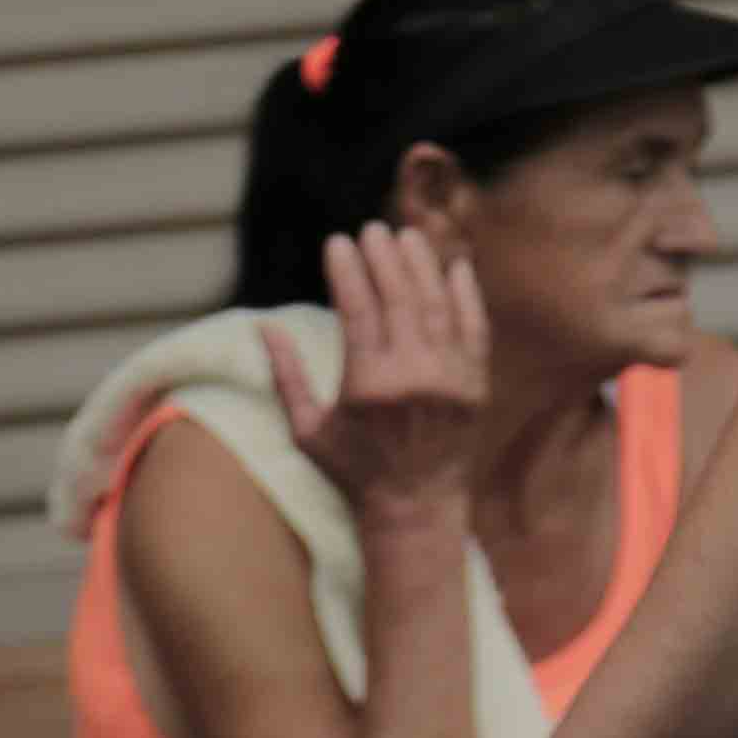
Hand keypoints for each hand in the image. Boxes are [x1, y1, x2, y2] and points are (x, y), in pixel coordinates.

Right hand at [262, 223, 487, 515]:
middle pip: (399, 299)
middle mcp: (412, 378)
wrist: (417, 508)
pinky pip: (474, 329)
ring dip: (422, 265)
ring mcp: (450, 380)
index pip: (357, 310)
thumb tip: (262, 326)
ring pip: (437, 306)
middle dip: (385, 257)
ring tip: (407, 236)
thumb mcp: (309, 430)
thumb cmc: (354, 470)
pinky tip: (456, 266)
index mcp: (368, 386)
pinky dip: (467, 296)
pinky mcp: (475, 386)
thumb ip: (286, 377)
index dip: (347, 270)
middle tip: (372, 229)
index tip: (337, 241)